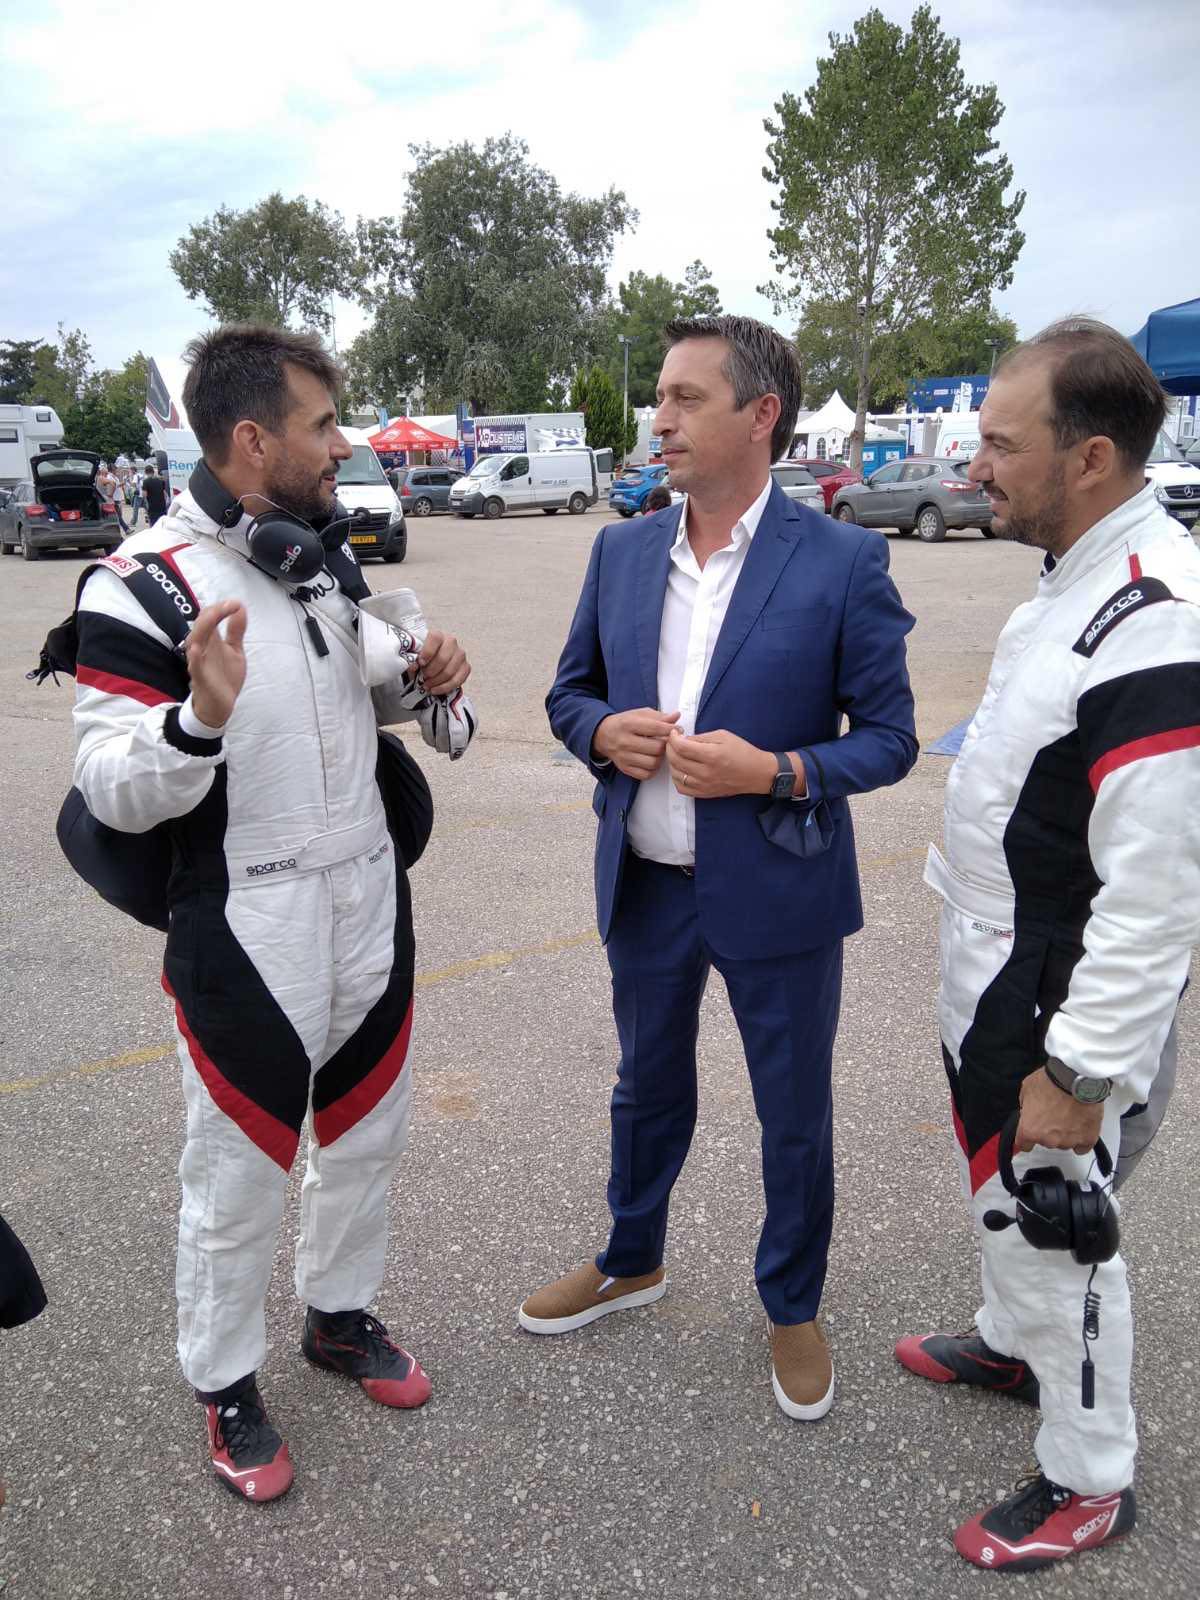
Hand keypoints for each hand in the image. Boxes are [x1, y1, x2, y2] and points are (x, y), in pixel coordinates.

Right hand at [184, 600, 246, 727]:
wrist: (220, 705)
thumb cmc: (224, 676)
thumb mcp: (234, 650)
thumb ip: (236, 630)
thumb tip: (240, 607)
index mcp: (210, 640)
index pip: (208, 616)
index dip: (220, 607)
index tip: (236, 603)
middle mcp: (202, 648)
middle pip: (201, 625)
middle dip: (214, 613)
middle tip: (230, 606)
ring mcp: (199, 663)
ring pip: (194, 642)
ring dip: (204, 627)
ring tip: (214, 616)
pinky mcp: (200, 678)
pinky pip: (194, 667)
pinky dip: (194, 658)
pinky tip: (195, 649)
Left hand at [417, 629, 469, 696]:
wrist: (431, 662)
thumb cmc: (422, 657)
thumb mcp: (413, 655)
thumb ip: (412, 658)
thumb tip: (414, 666)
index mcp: (437, 635)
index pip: (435, 639)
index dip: (427, 652)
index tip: (420, 663)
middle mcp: (451, 642)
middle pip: (443, 659)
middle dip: (430, 671)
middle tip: (422, 677)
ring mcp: (460, 655)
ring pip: (449, 672)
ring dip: (436, 681)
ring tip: (427, 685)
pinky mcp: (466, 667)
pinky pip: (458, 680)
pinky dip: (444, 687)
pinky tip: (435, 689)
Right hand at [593, 708, 679, 778]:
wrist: (603, 735)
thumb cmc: (624, 724)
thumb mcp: (640, 714)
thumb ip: (659, 716)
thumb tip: (676, 716)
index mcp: (629, 724)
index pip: (655, 728)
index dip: (671, 729)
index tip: (678, 729)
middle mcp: (625, 741)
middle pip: (656, 748)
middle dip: (666, 744)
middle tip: (667, 741)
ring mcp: (624, 757)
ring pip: (653, 762)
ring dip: (660, 757)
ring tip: (658, 751)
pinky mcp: (625, 768)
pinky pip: (646, 774)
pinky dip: (653, 769)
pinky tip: (652, 760)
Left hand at [665, 727, 777, 798]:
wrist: (756, 773)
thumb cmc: (742, 752)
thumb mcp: (723, 736)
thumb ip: (701, 737)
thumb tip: (683, 739)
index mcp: (712, 755)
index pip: (681, 747)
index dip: (673, 738)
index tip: (675, 733)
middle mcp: (706, 773)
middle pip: (675, 760)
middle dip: (670, 747)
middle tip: (674, 742)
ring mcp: (704, 785)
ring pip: (675, 774)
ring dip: (672, 762)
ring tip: (677, 754)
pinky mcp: (704, 793)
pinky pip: (681, 788)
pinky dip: (676, 778)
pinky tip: (681, 769)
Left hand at [1015, 1069, 1105, 1155]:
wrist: (1076, 1078)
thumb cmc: (1052, 1081)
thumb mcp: (1026, 1089)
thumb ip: (1025, 1107)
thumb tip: (1028, 1112)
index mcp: (1030, 1129)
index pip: (1023, 1145)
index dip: (1026, 1138)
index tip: (1030, 1134)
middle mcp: (1049, 1140)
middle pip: (1046, 1142)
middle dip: (1047, 1130)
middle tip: (1053, 1113)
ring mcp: (1069, 1141)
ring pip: (1064, 1143)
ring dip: (1065, 1132)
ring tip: (1068, 1114)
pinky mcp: (1087, 1139)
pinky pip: (1082, 1146)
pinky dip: (1082, 1138)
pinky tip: (1080, 1125)